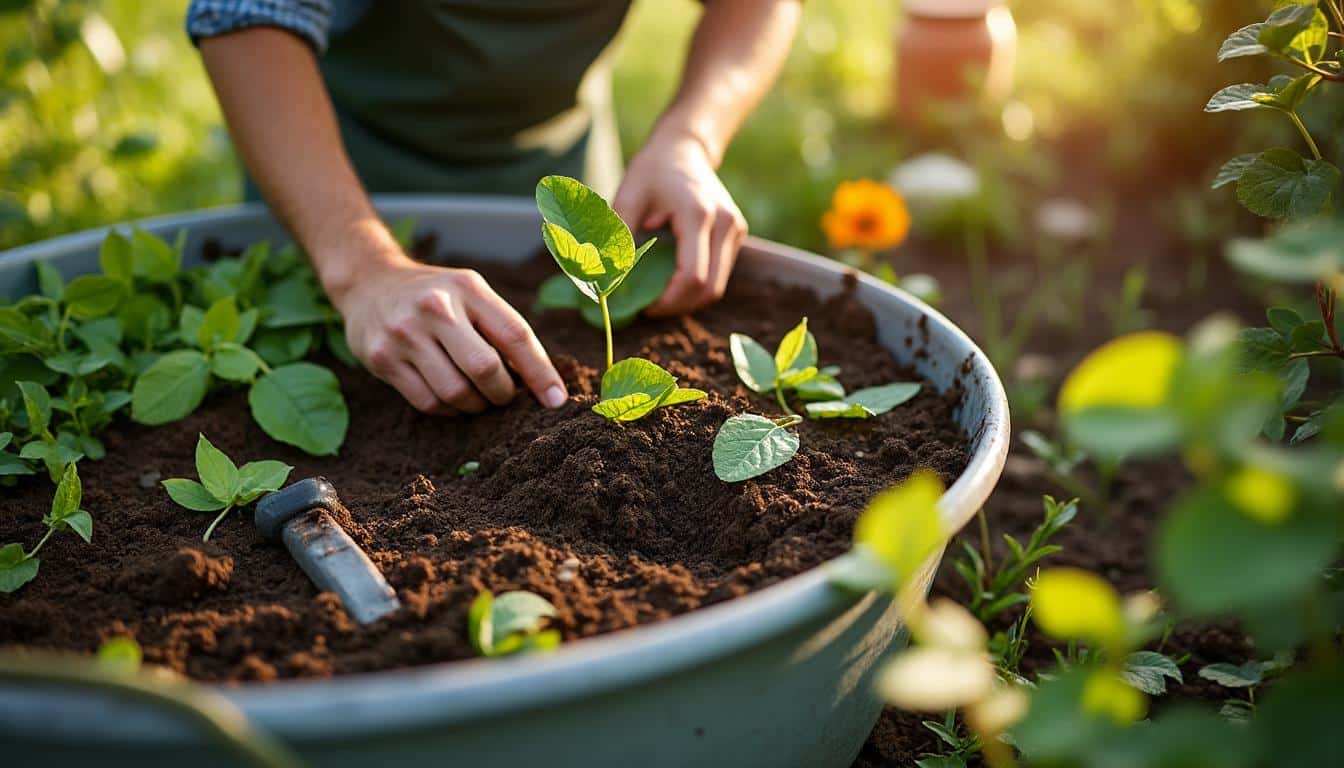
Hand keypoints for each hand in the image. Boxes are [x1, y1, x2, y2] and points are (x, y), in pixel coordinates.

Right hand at [326, 249, 567, 414]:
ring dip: (476, 406)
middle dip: (503, 394)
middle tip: (505, 397)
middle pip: (485, 369)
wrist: (369, 284)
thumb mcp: (471, 294)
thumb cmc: (436, 297)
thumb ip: (502, 328)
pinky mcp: (381, 358)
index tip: (556, 400)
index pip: (515, 335)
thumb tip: (543, 383)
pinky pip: (428, 402)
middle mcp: (434, 307)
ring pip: (456, 392)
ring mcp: (404, 333)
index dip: (541, 373)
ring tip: (478, 399)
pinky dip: (448, 410)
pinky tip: (452, 400)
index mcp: (467, 288)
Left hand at [612, 128, 746, 315]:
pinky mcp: (736, 235)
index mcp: (698, 214)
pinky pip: (720, 274)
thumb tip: (606, 280)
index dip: (669, 301)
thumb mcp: (628, 197)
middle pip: (710, 289)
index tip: (644, 306)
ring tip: (661, 297)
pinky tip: (674, 282)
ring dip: (689, 300)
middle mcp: (725, 224)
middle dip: (678, 306)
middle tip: (650, 308)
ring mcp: (735, 230)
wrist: (684, 148)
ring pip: (718, 286)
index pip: (693, 275)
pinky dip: (697, 287)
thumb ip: (617, 238)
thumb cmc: (652, 170)